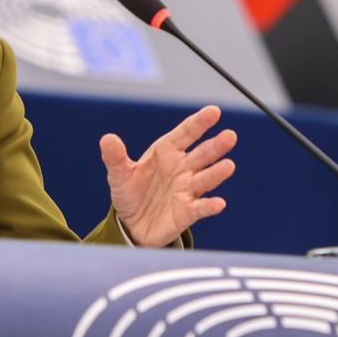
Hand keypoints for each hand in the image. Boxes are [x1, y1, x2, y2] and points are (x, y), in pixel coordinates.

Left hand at [100, 105, 236, 246]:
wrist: (132, 224)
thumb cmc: (130, 193)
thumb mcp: (119, 175)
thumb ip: (115, 157)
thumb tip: (107, 139)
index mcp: (166, 152)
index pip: (186, 134)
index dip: (199, 123)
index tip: (214, 111)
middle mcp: (182, 168)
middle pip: (202, 154)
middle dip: (216, 146)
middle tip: (230, 136)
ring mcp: (187, 190)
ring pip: (205, 179)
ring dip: (216, 173)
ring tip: (228, 166)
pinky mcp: (187, 212)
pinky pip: (200, 208)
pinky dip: (209, 206)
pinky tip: (218, 203)